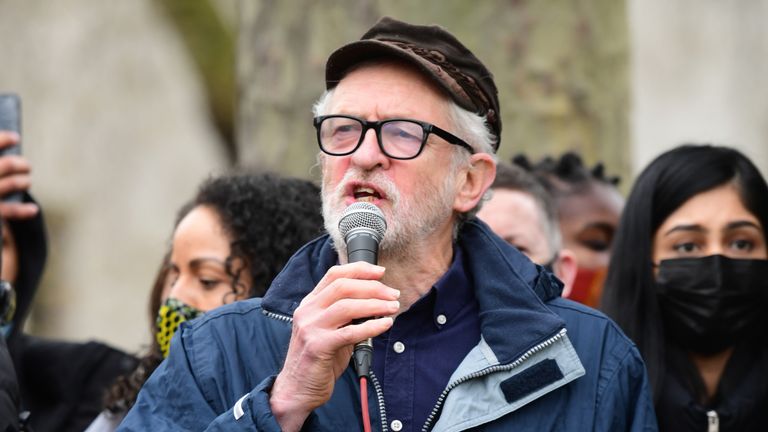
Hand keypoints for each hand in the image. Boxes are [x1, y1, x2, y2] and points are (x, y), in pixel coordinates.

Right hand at [0, 131, 37, 219]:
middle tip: (26, 166)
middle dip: (19, 164)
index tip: (15, 138)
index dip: (3, 139)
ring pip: (10, 184)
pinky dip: (22, 210)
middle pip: (6, 165)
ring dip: (22, 182)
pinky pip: (8, 210)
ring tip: (26, 182)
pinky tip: (33, 209)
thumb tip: (5, 142)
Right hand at [270, 262, 398, 431]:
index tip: (381, 272)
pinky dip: (372, 326)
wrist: (296, 389)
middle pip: (343, 287)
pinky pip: (350, 332)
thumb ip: (346, 315)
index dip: (359, 270)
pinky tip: (385, 324)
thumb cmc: (318, 360)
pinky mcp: (317, 347)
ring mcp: (310, 328)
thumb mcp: (329, 329)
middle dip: (373, 288)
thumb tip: (376, 302)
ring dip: (375, 304)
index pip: (334, 275)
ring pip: (347, 306)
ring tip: (393, 308)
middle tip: (394, 294)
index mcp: (309, 303)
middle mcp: (307, 311)